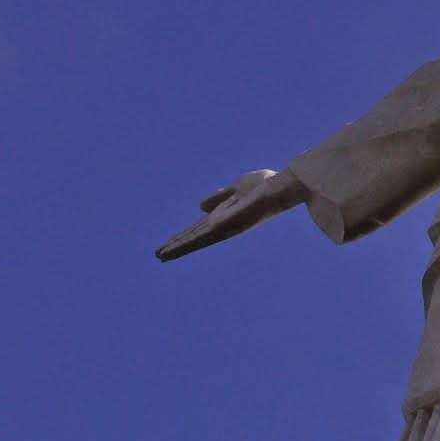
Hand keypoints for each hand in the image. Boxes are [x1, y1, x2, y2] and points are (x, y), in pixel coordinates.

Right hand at [155, 168, 306, 261]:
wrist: (282, 185)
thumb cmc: (266, 186)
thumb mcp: (237, 188)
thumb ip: (220, 197)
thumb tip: (200, 206)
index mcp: (225, 217)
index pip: (199, 229)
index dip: (183, 236)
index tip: (166, 245)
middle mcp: (225, 225)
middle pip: (196, 238)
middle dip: (177, 246)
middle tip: (157, 256)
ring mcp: (227, 225)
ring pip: (198, 239)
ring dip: (179, 247)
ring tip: (161, 255)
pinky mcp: (229, 223)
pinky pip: (206, 233)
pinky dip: (190, 240)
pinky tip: (177, 246)